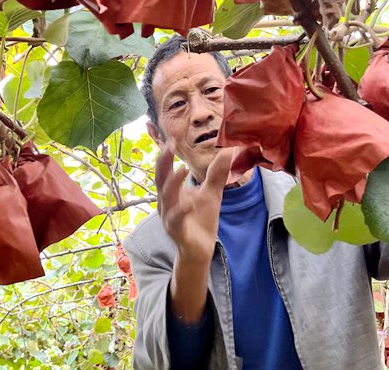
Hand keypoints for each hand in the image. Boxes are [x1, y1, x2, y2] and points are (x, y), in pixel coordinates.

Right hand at [155, 143, 232, 263]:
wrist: (200, 250)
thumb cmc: (201, 220)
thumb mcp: (212, 193)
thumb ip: (217, 174)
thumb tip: (228, 151)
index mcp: (171, 192)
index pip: (165, 170)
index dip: (166, 156)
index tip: (171, 139)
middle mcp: (165, 203)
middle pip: (161, 180)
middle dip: (163, 163)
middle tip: (169, 146)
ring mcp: (169, 217)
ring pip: (166, 198)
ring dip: (172, 184)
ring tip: (182, 169)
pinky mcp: (177, 231)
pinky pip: (176, 219)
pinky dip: (181, 211)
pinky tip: (190, 203)